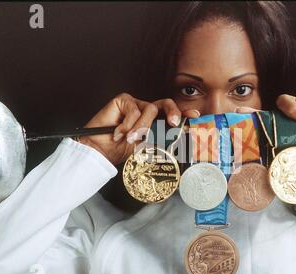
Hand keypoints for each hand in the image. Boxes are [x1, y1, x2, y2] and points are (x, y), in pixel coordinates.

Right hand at [78, 93, 199, 165]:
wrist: (100, 151)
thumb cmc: (121, 150)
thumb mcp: (146, 146)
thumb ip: (160, 139)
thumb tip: (179, 139)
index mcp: (154, 120)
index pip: (171, 114)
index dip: (184, 113)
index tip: (195, 116)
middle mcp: (146, 110)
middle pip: (165, 103)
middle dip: (173, 112)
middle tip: (173, 123)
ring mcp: (135, 104)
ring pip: (149, 110)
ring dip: (141, 127)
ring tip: (131, 139)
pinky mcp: (123, 100)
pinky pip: (133, 110)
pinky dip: (127, 125)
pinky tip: (118, 133)